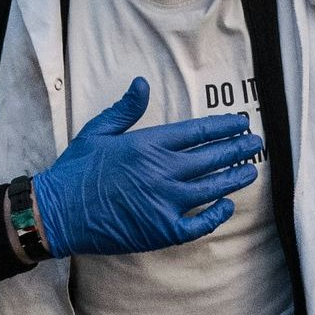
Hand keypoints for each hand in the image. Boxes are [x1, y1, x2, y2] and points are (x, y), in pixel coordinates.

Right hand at [26, 78, 262, 257]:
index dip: (223, 127)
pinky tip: (226, 206)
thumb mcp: (99, 131)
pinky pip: (199, 224)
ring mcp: (165, 202)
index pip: (198, 132)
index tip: (240, 123)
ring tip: (250, 170)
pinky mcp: (162, 230)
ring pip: (211, 188)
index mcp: (148, 144)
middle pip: (211, 158)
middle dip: (237, 149)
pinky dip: (216, 215)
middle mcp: (162, 171)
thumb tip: (143, 84)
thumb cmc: (77, 170)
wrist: (59, 212)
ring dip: (234, 177)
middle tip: (255, 144)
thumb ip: (126, 109)